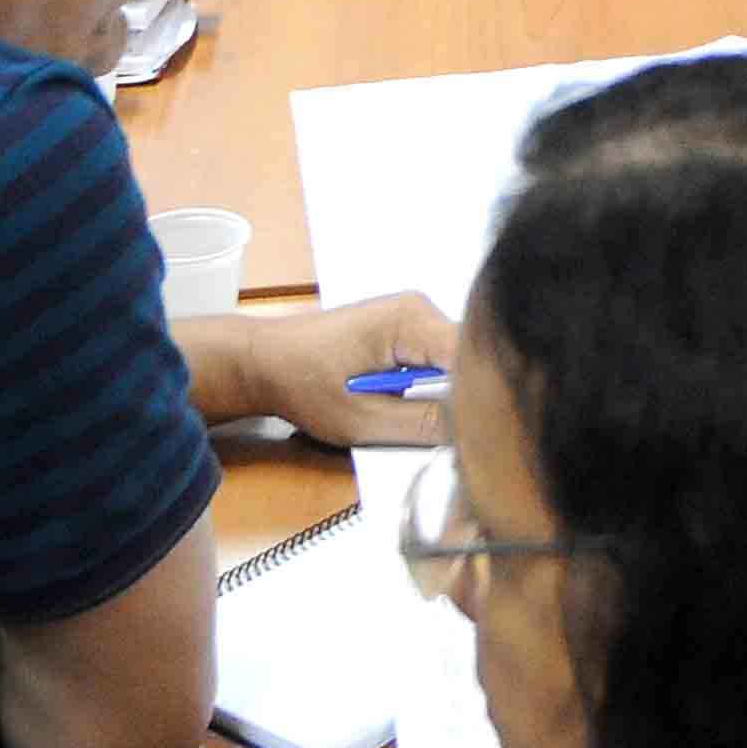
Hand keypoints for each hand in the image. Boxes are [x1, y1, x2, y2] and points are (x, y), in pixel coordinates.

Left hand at [232, 291, 463, 448]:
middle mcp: (423, 308)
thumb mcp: (364, 420)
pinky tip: (415, 408)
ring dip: (452, 396)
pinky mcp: (410, 331)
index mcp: (412, 319)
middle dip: (469, 399)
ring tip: (429, 424)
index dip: (482, 398)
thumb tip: (478, 433)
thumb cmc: (303, 385)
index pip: (475, 358)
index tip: (479, 436)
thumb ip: (425, 426)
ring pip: (460, 362)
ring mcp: (417, 316)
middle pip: (472, 358)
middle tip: (456, 440)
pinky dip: (436, 390)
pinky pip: (441, 362)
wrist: (264, 362)